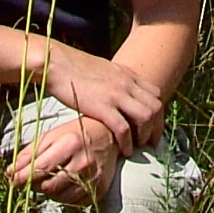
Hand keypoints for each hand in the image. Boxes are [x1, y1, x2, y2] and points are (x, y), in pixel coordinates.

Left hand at [8, 110, 117, 199]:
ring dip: (49, 192)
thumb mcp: (51, 136)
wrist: (110, 135)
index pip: (40, 169)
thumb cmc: (76, 133)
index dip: (22, 177)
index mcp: (70, 144)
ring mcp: (93, 178)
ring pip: (60, 198)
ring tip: (49, 179)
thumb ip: (30, 153)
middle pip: (48, 186)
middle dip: (35, 185)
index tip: (12, 180)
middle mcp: (83, 163)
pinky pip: (74, 203)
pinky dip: (64, 197)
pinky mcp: (100, 189)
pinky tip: (64, 184)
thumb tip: (9, 172)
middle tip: (31, 179)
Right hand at [47, 49, 166, 155]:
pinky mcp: (102, 107)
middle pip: (155, 107)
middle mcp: (126, 83)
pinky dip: (127, 142)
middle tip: (150, 142)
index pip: (155, 93)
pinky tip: (124, 150)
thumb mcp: (103, 69)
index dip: (156, 112)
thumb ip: (116, 80)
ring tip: (136, 146)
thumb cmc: (74, 67)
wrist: (57, 62)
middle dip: (156, 127)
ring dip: (144, 135)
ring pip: (146, 117)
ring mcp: (116, 94)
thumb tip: (119, 92)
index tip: (152, 126)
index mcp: (127, 74)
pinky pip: (124, 128)